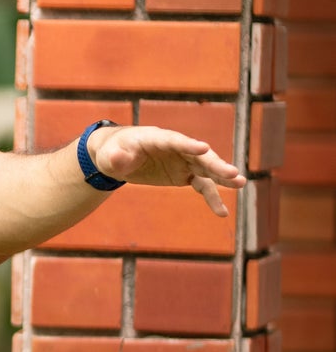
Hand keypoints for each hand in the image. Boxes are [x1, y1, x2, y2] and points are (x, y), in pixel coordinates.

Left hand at [87, 124, 245, 218]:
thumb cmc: (113, 152)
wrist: (119, 157)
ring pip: (207, 169)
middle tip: (234, 174)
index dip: (189, 145)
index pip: (175, 141)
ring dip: (223, 177)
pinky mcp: (185, 174)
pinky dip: (212, 197)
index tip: (203, 148)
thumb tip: (119, 159)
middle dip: (216, 164)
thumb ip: (116, 157)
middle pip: (199, 156)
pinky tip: (222, 212)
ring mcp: (183, 161)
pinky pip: (203, 186)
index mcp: (157, 138)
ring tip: (241, 184)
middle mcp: (176, 148)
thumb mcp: (110, 155)